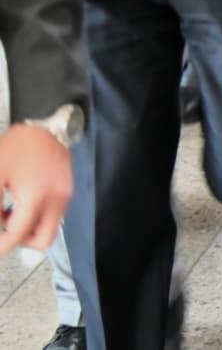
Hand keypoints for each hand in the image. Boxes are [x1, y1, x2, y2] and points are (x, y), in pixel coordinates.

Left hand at [0, 124, 71, 255]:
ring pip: (49, 228)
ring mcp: (65, 194)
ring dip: (28, 228)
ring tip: (11, 212)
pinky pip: (53, 214)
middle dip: (20, 241)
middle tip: (3, 229)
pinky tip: (23, 200)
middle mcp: (56, 199)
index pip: (18, 236)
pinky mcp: (67, 189)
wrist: (46, 123)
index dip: (1, 246)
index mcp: (36, 197)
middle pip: (42, 241)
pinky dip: (37, 215)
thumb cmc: (19, 146)